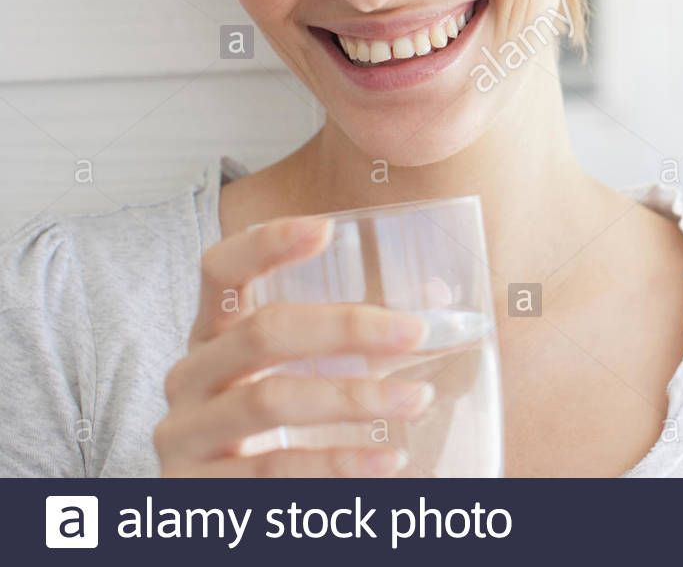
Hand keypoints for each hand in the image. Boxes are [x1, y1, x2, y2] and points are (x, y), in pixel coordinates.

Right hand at [154, 216, 431, 475]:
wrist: (212, 513)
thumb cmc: (266, 429)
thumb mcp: (292, 376)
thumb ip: (349, 340)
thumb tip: (436, 304)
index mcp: (213, 335)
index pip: (221, 271)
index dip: (265, 244)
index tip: (325, 228)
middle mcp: (190, 377)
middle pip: (262, 332)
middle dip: (346, 327)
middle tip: (416, 332)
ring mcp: (186, 435)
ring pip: (270, 400)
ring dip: (355, 398)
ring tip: (417, 399)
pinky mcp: (196, 490)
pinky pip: (274, 470)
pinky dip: (339, 464)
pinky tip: (389, 461)